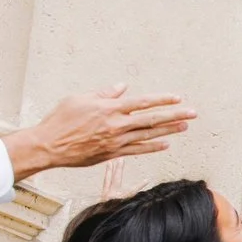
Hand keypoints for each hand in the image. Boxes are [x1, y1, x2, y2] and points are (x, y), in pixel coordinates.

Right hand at [4, 86, 197, 177]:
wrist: (48, 146)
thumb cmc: (60, 120)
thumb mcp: (80, 99)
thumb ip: (104, 94)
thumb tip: (122, 88)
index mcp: (109, 109)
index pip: (142, 103)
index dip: (161, 100)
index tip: (177, 98)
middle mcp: (116, 125)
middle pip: (151, 119)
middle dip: (174, 115)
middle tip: (193, 113)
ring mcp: (116, 141)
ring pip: (148, 135)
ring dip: (169, 130)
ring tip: (185, 126)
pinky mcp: (112, 154)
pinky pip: (137, 150)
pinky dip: (153, 147)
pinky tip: (166, 144)